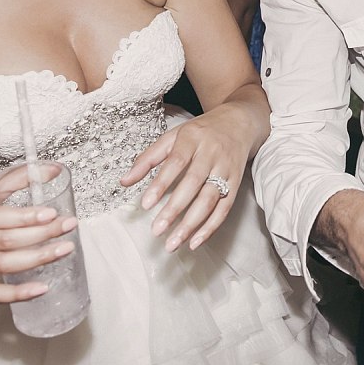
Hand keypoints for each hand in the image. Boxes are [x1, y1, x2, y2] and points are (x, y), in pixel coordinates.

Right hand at [0, 183, 78, 302]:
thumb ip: (18, 178)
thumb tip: (54, 169)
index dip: (24, 217)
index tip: (52, 213)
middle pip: (4, 241)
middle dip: (40, 234)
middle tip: (68, 226)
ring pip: (2, 266)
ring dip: (37, 259)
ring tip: (64, 249)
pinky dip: (18, 294)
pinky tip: (42, 288)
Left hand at [120, 106, 256, 251]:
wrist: (239, 122)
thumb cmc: (201, 131)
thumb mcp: (173, 136)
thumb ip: (148, 158)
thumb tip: (124, 181)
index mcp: (193, 138)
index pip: (176, 162)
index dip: (161, 183)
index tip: (145, 204)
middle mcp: (211, 153)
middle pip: (194, 183)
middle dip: (175, 209)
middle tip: (157, 230)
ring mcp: (226, 169)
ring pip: (210, 199)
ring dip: (191, 224)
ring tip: (173, 242)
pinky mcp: (236, 183)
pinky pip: (224, 208)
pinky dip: (210, 227)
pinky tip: (195, 241)